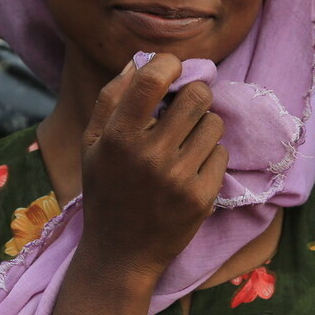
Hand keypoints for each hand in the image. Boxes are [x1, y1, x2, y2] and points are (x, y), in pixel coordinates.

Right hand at [77, 54, 226, 283]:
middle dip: (195, 96)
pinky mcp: (202, 197)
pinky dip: (210, 157)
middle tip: (185, 108)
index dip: (169, 64)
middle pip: (198, 96)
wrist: (120, 254)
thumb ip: (111, 98)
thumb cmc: (105, 191)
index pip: (152, 79)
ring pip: (215, 124)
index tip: (172, 71)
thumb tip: (139, 61)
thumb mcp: (92, 144)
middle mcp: (150, 155)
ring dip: (204, 128)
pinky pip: (222, 154)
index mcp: (118, 137)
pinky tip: (191, 170)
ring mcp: (179, 178)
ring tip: (185, 144)